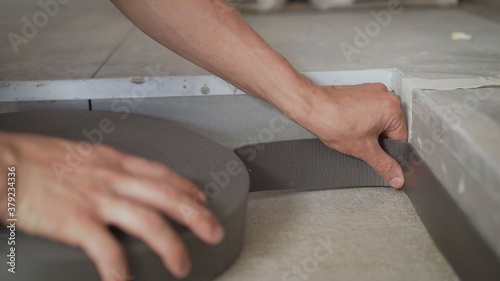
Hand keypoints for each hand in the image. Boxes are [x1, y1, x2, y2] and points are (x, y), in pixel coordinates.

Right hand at [0, 132, 223, 279]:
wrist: (2, 163)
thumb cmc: (35, 159)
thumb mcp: (81, 154)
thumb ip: (106, 167)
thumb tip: (123, 178)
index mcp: (113, 162)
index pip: (162, 174)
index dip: (187, 187)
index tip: (201, 198)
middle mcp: (113, 178)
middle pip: (167, 195)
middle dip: (196, 215)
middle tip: (215, 231)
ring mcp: (97, 199)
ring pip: (148, 221)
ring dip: (170, 244)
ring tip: (182, 264)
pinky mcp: (77, 221)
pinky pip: (106, 249)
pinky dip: (119, 269)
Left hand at [292, 82, 407, 187]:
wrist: (311, 108)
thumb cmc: (333, 121)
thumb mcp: (363, 150)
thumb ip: (384, 165)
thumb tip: (397, 176)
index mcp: (392, 107)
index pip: (401, 138)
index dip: (387, 150)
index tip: (376, 152)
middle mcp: (384, 95)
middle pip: (390, 128)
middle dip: (376, 139)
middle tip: (360, 141)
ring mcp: (371, 91)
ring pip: (378, 119)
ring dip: (367, 129)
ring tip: (351, 131)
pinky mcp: (359, 91)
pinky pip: (367, 110)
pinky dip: (360, 120)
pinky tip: (348, 124)